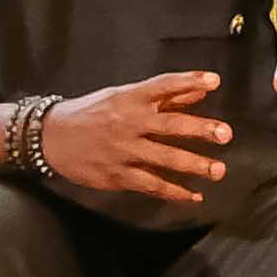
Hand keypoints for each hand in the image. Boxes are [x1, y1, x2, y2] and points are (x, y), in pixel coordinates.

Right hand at [38, 71, 231, 208]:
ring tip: (218, 170)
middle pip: (169, 125)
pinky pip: (150, 184)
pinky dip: (173, 191)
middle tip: (225, 134)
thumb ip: (165, 96)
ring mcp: (123, 151)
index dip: (188, 81)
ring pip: (163, 159)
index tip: (213, 81)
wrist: (51, 137)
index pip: (162, 85)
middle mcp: (128, 123)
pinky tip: (193, 195)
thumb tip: (201, 91)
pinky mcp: (116, 175)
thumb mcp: (124, 96)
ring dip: (193, 166)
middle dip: (199, 130)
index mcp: (130, 99)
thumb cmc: (93, 113)